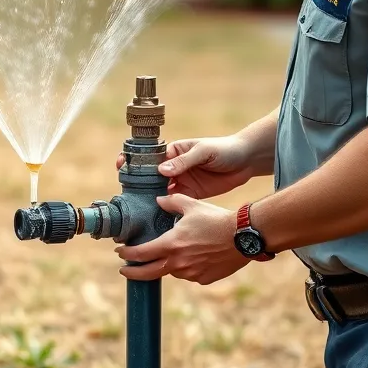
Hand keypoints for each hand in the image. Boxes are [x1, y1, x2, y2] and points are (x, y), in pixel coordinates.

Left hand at [114, 193, 247, 285]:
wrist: (243, 237)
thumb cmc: (216, 219)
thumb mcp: (192, 205)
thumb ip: (172, 202)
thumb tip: (158, 200)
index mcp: (171, 244)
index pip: (140, 253)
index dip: (127, 254)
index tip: (120, 252)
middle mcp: (178, 263)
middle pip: (147, 273)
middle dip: (132, 272)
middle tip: (124, 270)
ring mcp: (191, 274)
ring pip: (171, 272)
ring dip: (167, 265)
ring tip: (173, 253)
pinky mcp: (203, 279)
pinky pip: (189, 275)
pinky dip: (187, 268)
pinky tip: (195, 257)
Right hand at [117, 135, 254, 199]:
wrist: (246, 161)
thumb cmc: (223, 149)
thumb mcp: (203, 151)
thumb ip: (184, 161)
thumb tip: (162, 169)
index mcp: (173, 152)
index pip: (148, 157)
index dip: (133, 161)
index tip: (121, 166)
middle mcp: (173, 167)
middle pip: (150, 178)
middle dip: (137, 186)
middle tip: (126, 196)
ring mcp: (181, 182)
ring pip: (159, 192)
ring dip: (149, 200)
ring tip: (139, 211)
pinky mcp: (190, 195)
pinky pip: (174, 204)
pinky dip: (166, 211)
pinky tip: (157, 218)